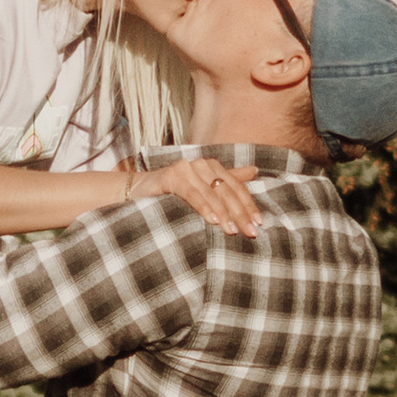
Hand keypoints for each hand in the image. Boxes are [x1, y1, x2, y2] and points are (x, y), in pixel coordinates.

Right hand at [135, 153, 261, 238]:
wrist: (138, 191)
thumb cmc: (173, 194)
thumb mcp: (204, 189)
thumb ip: (228, 180)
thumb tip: (255, 170)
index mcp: (213, 167)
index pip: (236, 187)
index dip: (248, 204)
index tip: (259, 223)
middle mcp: (202, 164)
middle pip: (227, 190)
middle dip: (240, 213)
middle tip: (250, 232)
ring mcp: (186, 169)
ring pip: (212, 193)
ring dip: (224, 213)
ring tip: (233, 231)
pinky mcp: (171, 176)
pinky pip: (192, 193)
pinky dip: (203, 207)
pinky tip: (213, 221)